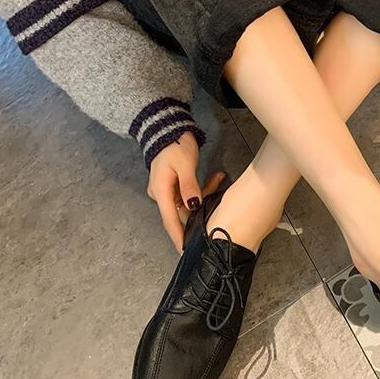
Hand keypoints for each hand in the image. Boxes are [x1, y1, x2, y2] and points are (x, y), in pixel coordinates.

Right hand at [147, 135, 225, 250]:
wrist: (167, 126)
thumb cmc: (174, 143)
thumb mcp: (184, 164)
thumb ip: (189, 186)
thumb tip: (193, 206)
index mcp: (160, 192)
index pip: (170, 221)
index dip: (179, 238)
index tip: (186, 252)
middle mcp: (161, 195)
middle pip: (182, 214)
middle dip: (201, 211)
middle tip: (218, 204)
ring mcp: (167, 191)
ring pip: (187, 204)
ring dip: (203, 196)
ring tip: (218, 179)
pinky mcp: (173, 186)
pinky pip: (188, 195)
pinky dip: (200, 190)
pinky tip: (214, 179)